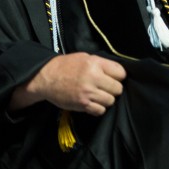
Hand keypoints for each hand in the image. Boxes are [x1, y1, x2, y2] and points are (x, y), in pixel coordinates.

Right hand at [10, 52, 125, 115]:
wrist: (47, 78)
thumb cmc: (66, 66)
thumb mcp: (85, 57)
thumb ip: (101, 64)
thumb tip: (117, 72)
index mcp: (95, 64)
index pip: (121, 73)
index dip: (119, 76)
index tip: (114, 78)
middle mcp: (93, 78)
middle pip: (118, 89)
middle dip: (113, 89)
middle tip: (106, 87)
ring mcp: (88, 93)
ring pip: (110, 101)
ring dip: (106, 99)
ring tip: (98, 95)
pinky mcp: (83, 104)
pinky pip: (100, 110)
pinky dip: (98, 108)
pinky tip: (93, 102)